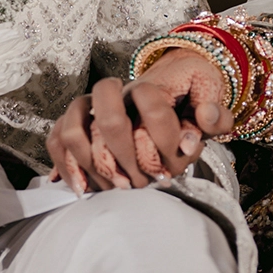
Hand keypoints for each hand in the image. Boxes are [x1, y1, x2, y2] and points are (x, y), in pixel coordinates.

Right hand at [49, 47, 225, 191]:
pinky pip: (56, 140)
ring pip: (72, 130)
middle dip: (124, 157)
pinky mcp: (74, 122)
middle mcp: (115, 94)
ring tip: (113, 188)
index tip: (169, 171)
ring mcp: (90, 107)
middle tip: (138, 183)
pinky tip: (83, 189)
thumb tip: (194, 134)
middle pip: (108, 117)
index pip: (152, 105)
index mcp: (148, 87)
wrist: (166, 84)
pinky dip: (65, 166)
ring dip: (92, 165)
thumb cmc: (187, 98)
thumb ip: (216, 118)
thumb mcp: (211, 104)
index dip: (163, 141)